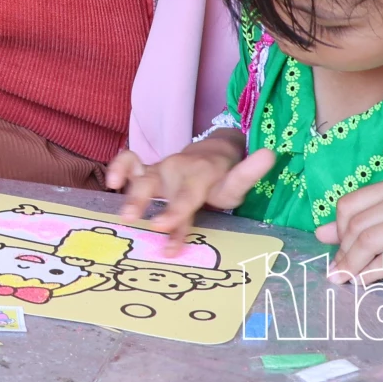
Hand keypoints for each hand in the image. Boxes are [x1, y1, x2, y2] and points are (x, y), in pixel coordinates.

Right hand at [106, 136, 273, 252]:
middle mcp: (176, 169)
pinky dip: (118, 168)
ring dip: (131, 192)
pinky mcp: (147, 170)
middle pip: (161, 189)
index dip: (174, 212)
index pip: (186, 197)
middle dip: (148, 204)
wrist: (212, 154)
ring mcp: (159, 168)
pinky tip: (111, 183)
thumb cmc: (223, 179)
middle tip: (137, 223)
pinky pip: (129, 162)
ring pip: (142, 176)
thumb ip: (249, 173)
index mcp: (199, 175)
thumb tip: (270, 154)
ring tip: (123, 214)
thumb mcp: (238, 182)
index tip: (162, 227)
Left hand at [315, 181, 382, 284]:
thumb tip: (319, 234)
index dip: (337, 231)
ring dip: (352, 266)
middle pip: (357, 226)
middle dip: (343, 253)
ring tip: (346, 279)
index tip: (338, 252)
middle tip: (338, 273)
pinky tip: (364, 283)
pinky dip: (370, 274)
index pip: (348, 206)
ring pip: (370, 243)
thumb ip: (361, 225)